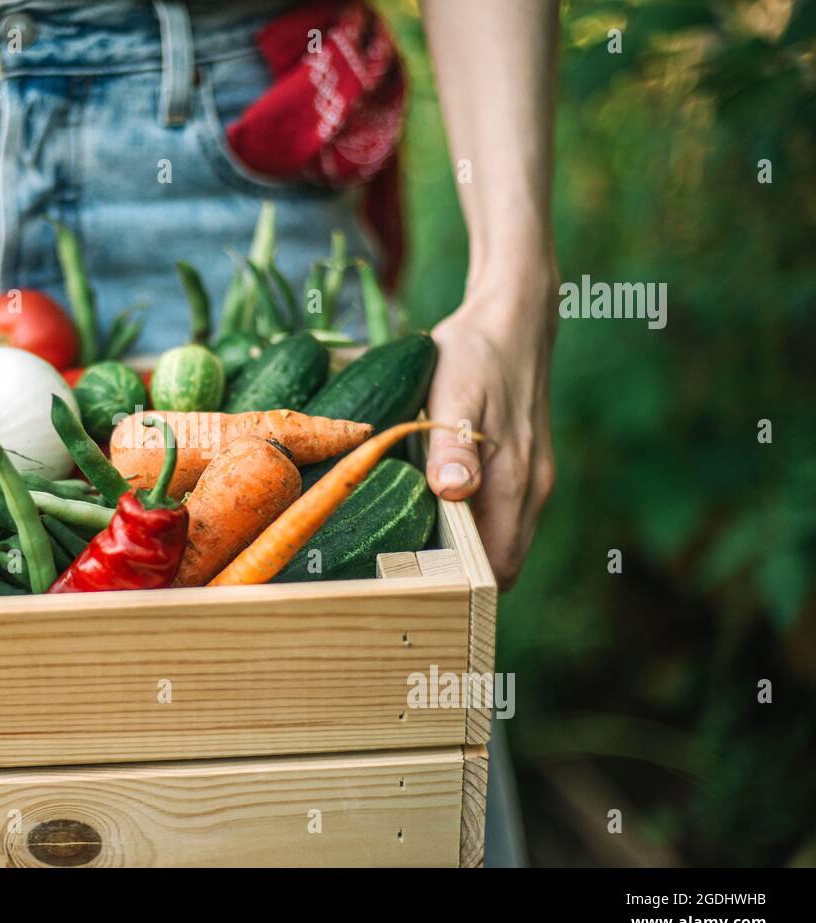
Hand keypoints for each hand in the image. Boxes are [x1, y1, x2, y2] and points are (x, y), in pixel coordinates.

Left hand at [424, 274, 556, 589]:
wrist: (512, 319)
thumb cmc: (475, 354)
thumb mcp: (454, 392)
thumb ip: (454, 444)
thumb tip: (454, 493)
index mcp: (514, 480)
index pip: (498, 565)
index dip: (463, 584)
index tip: (418, 583)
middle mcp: (533, 488)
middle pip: (502, 562)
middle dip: (461, 576)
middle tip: (406, 570)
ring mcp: (534, 480)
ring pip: (504, 541)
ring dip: (468, 552)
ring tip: (415, 545)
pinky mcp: (527, 468)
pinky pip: (504, 517)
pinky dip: (475, 527)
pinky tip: (437, 512)